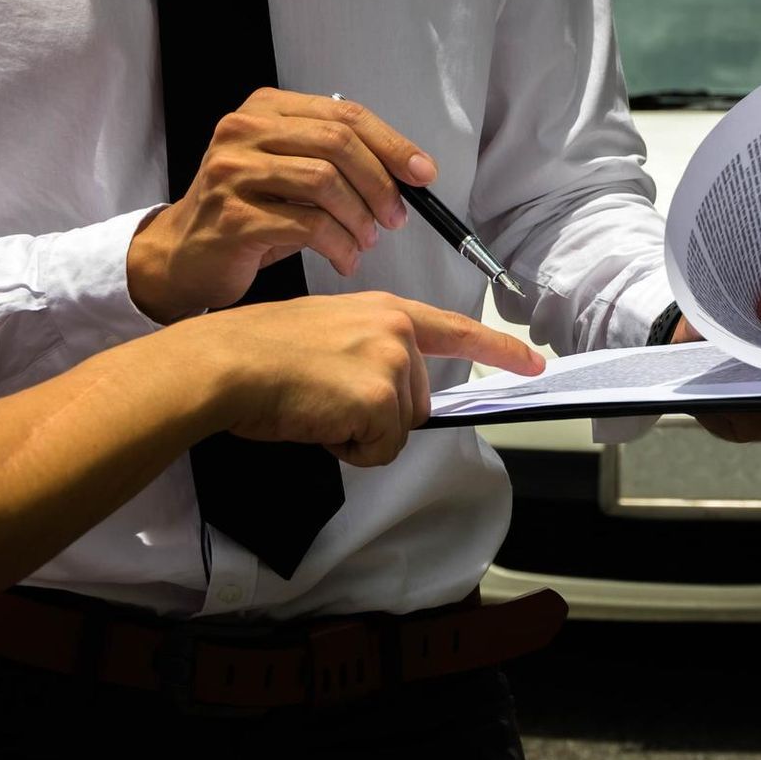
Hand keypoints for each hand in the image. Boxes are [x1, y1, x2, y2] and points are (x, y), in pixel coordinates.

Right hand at [127, 90, 437, 323]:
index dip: (392, 144)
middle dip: (380, 183)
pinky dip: (339, 245)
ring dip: (360, 218)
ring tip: (367, 241)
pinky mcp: (233, 217)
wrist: (184, 254)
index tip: (423, 173)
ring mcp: (233, 172)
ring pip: (324, 182)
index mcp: (265, 109)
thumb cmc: (249, 214)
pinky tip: (345, 259)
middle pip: (337, 143)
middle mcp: (244, 131)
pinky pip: (307, 226)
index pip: (344, 114)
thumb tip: (409, 172)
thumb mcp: (291, 173)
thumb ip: (337, 160)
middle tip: (396, 217)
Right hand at [183, 292, 542, 466]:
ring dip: (359, 432)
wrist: (226, 362)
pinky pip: (379, 449)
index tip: (533, 363)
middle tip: (324, 396)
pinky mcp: (381, 398)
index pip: (455, 330)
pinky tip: (317, 419)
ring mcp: (393, 363)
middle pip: (416, 400)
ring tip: (316, 404)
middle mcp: (397, 332)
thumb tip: (384, 392)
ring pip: (397, 427)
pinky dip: (349, 448)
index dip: (499, 349)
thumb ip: (369, 352)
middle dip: (375, 414)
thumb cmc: (258, 352)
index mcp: (385, 311)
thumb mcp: (328, 334)